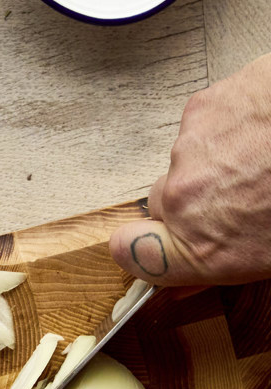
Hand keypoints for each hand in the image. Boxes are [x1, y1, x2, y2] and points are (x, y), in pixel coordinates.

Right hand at [110, 53, 270, 287]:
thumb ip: (228, 267)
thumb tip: (188, 283)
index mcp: (205, 248)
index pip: (130, 255)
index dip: (141, 249)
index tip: (156, 247)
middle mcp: (186, 199)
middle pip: (165, 203)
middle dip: (199, 201)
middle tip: (251, 195)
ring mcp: (191, 148)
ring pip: (191, 160)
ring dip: (223, 160)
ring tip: (270, 157)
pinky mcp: (206, 105)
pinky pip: (208, 123)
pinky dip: (234, 125)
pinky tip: (269, 128)